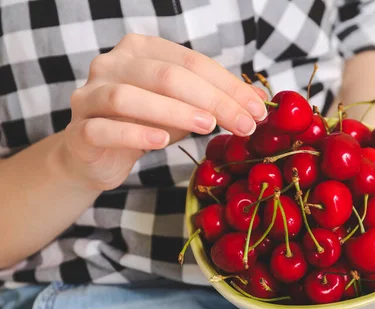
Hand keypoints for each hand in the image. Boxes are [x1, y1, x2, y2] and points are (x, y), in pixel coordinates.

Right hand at [60, 33, 267, 191]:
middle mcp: (112, 64)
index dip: (228, 86)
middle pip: (166, 76)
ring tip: (208, 127)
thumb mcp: (184, 109)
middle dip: (212, 100)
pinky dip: (135, 133)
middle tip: (244, 124)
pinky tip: (161, 141)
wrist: (96, 156)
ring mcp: (90, 95)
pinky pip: (104, 128)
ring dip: (174, 111)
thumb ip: (215, 100)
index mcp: (141, 50)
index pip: (192, 62)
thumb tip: (260, 98)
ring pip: (130, 97)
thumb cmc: (144, 125)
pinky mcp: (79, 129)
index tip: (258, 110)